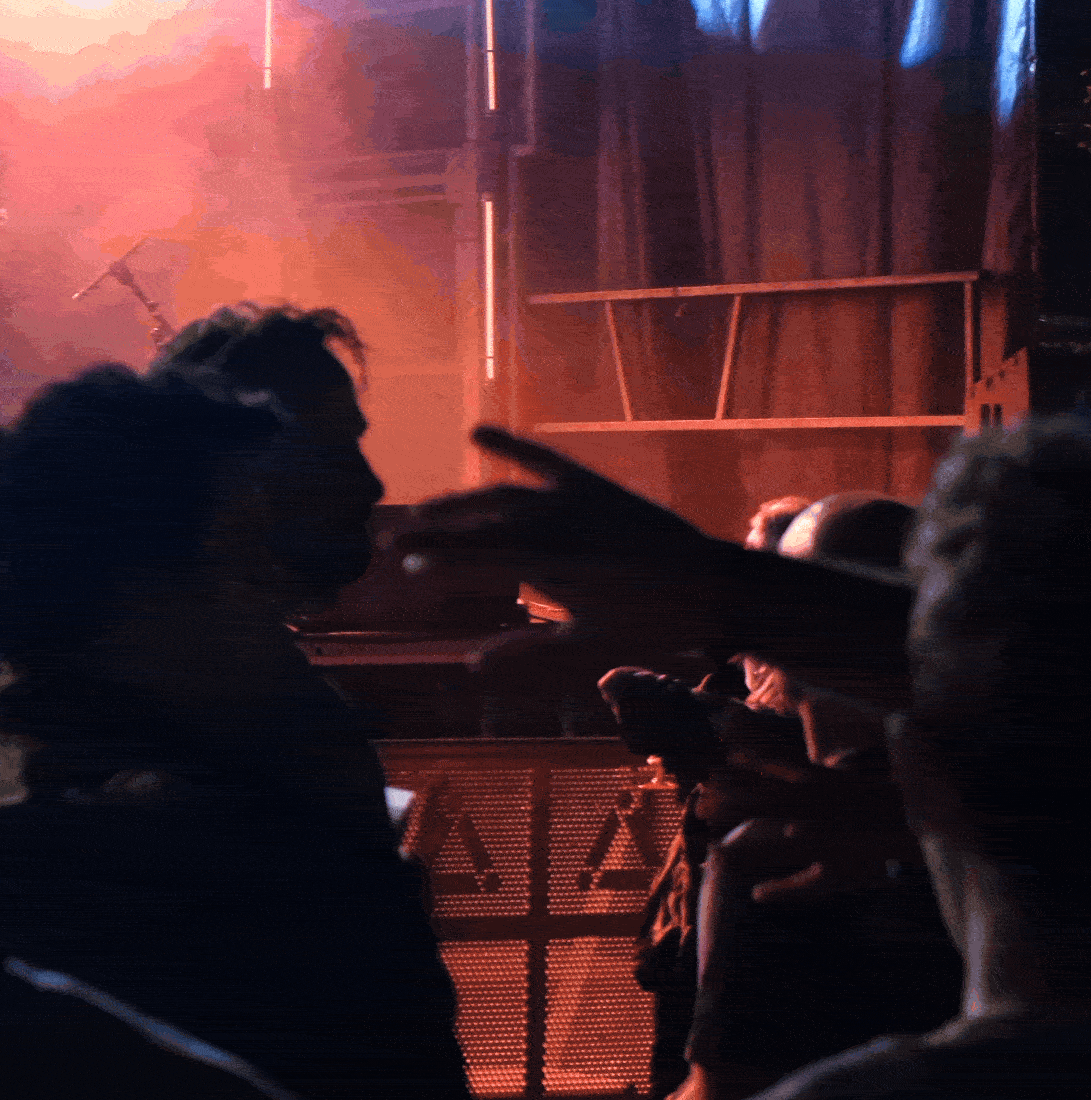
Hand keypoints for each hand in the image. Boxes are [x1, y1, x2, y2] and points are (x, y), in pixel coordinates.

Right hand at [390, 427, 743, 667]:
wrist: (710, 581)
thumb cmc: (650, 620)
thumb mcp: (586, 640)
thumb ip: (524, 650)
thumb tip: (469, 667)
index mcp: (549, 564)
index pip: (478, 556)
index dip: (439, 557)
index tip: (406, 563)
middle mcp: (553, 524)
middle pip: (477, 522)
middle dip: (431, 528)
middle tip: (390, 536)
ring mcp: (570, 498)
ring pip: (499, 494)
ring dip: (459, 502)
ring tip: (426, 511)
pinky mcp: (589, 482)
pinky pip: (542, 457)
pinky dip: (510, 444)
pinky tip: (476, 432)